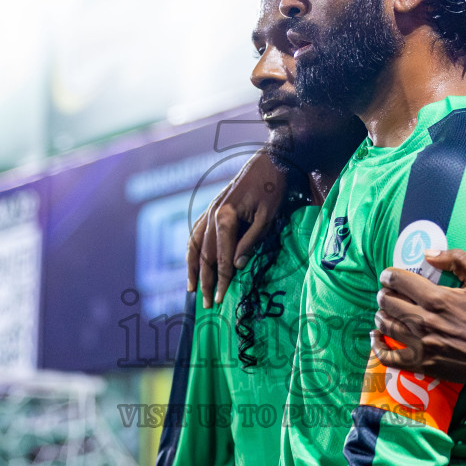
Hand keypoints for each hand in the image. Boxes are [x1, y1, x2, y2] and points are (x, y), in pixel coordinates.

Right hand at [186, 150, 287, 307]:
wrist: (270, 161)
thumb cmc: (272, 189)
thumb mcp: (267, 218)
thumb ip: (250, 243)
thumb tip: (236, 267)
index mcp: (225, 218)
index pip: (222, 258)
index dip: (222, 281)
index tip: (221, 300)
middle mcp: (212, 214)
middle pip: (205, 255)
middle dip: (206, 281)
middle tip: (207, 304)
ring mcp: (209, 210)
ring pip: (195, 245)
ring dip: (193, 268)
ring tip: (193, 289)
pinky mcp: (212, 208)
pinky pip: (196, 232)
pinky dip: (192, 249)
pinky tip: (193, 261)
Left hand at [371, 248, 465, 383]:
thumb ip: (458, 260)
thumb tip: (428, 254)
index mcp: (438, 299)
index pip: (399, 281)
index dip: (389, 275)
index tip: (389, 276)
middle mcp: (425, 321)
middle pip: (388, 302)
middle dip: (384, 293)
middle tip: (387, 292)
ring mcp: (421, 344)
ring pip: (385, 325)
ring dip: (380, 315)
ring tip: (384, 310)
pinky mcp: (421, 363)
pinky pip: (388, 356)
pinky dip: (377, 346)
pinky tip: (375, 337)